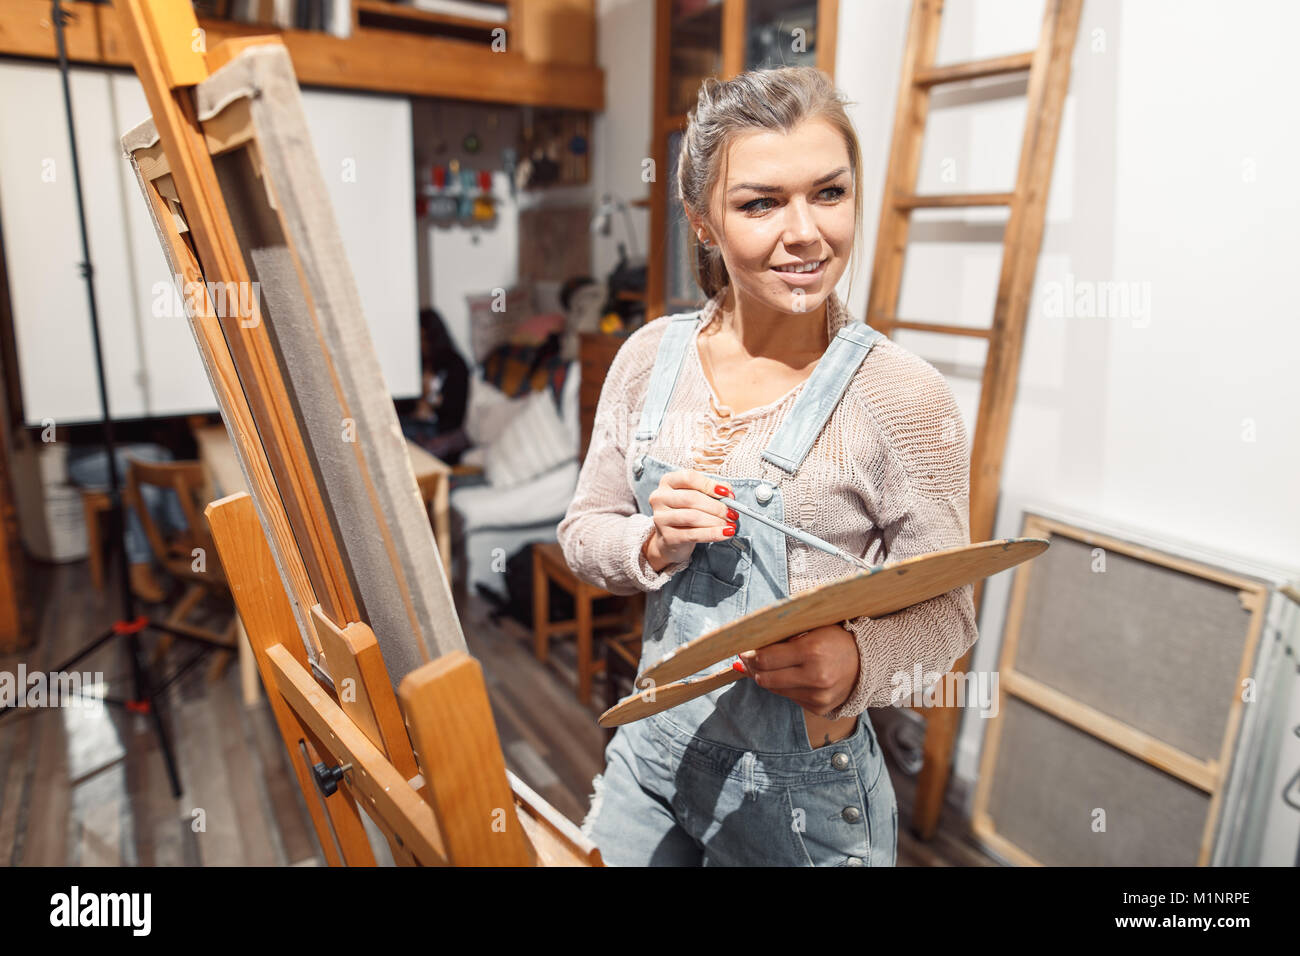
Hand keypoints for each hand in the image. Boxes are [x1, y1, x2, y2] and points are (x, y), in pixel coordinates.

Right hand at [643, 469, 738, 568]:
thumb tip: (728, 493)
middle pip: (691, 498)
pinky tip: (725, 533)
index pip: (689, 477)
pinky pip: (693, 534)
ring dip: (716, 521)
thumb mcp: (698, 497)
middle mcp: (660, 497)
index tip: (726, 493)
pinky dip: (713, 534)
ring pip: (693, 517)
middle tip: (731, 513)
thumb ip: (713, 491)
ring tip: (729, 524)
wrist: (671, 539)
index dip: (709, 484)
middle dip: (716, 506)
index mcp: (668, 482)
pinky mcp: (667, 536)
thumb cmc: (686, 512)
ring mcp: (661, 518)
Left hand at [737, 625, 858, 715]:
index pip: (765, 659)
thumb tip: (745, 652)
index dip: (749, 654)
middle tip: (749, 659)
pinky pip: (789, 698)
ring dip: (766, 677)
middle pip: (765, 678)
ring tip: (768, 665)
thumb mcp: (811, 629)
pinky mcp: (819, 708)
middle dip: (753, 668)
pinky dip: (784, 686)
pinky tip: (790, 675)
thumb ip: (781, 638)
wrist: (868, 662)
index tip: (742, 649)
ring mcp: (818, 696)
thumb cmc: (835, 639)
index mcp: (812, 652)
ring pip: (774, 690)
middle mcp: (815, 677)